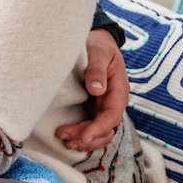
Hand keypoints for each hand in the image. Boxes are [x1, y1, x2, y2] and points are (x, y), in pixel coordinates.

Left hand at [55, 28, 129, 150]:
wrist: (98, 42)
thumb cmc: (100, 46)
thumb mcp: (99, 53)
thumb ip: (97, 70)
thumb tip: (97, 89)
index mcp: (119, 92)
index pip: (111, 116)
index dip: (98, 129)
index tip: (83, 136)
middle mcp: (113, 102)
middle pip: (105, 129)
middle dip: (87, 137)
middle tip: (64, 136)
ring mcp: (104, 107)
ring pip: (100, 133)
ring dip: (85, 140)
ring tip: (65, 141)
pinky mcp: (94, 107)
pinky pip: (92, 127)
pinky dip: (82, 135)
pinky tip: (69, 138)